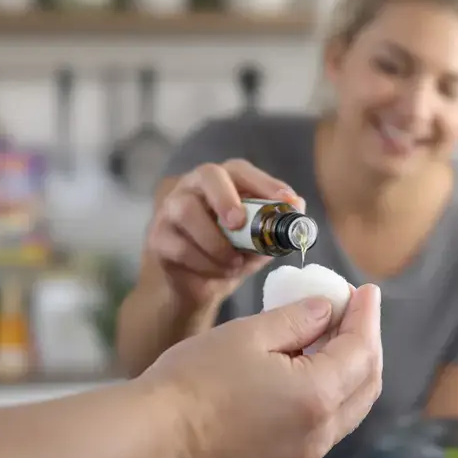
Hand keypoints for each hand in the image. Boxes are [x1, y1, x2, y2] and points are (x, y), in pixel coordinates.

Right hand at [143, 284, 382, 457]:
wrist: (154, 440)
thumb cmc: (194, 380)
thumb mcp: (249, 334)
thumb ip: (298, 319)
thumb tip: (326, 310)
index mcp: (318, 396)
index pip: (361, 350)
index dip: (366, 316)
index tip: (367, 291)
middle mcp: (319, 435)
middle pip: (365, 386)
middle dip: (365, 346)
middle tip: (354, 315)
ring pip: (344, 413)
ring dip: (345, 376)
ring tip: (327, 343)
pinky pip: (317, 434)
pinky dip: (323, 403)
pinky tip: (301, 381)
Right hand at [146, 159, 304, 306]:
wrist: (198, 288)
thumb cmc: (231, 253)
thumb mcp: (259, 241)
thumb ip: (276, 225)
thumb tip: (298, 208)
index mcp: (222, 182)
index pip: (240, 170)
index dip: (265, 183)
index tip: (287, 202)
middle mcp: (194, 186)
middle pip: (207, 175)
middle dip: (226, 198)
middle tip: (239, 223)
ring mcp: (170, 209)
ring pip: (186, 211)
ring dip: (216, 242)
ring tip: (235, 263)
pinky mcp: (158, 237)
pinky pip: (180, 246)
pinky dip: (205, 263)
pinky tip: (218, 272)